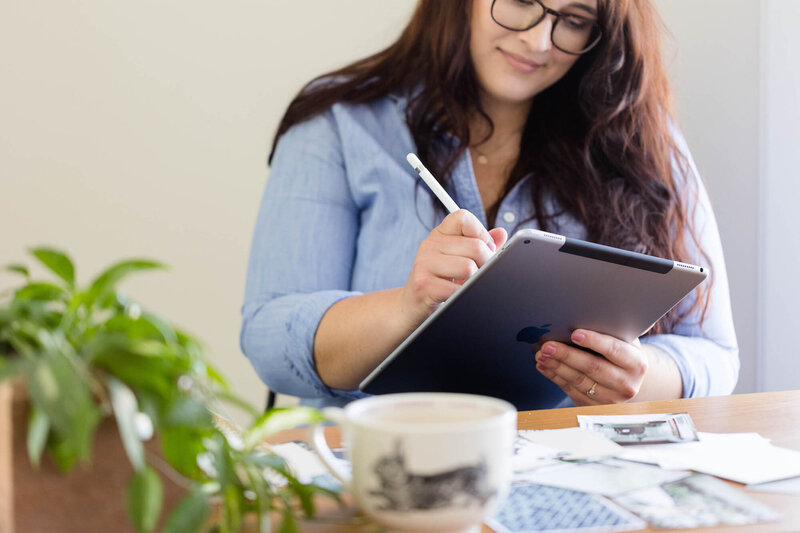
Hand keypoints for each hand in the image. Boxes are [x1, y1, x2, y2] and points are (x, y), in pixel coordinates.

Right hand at [399, 209, 506, 328]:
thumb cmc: (438, 281)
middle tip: (479, 274)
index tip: (485, 248)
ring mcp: (424, 264)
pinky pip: (458, 289)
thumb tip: (501, 233)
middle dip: (486, 263)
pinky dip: (464, 295)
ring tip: (465, 286)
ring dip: (474, 281)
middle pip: (475, 247)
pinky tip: (457, 296)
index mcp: (439, 234)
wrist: (411, 306)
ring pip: (469, 267)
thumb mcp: (458, 258)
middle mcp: (429, 244)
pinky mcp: (423, 285)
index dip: (481, 233)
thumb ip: (480, 245)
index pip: (463, 218)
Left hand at [534, 329, 648, 405]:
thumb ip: (610, 333)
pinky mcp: (594, 407)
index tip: (574, 334)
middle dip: (567, 355)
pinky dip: (554, 377)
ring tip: (541, 354)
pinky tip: (544, 366)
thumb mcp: (624, 342)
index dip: (594, 341)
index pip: (614, 350)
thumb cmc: (621, 354)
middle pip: (592, 367)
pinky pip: (570, 390)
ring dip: (556, 366)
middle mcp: (626, 384)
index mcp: (636, 364)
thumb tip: (581, 317)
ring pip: (578, 381)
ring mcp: (610, 399)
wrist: (627, 381)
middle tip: (548, 345)